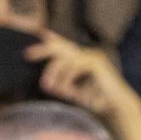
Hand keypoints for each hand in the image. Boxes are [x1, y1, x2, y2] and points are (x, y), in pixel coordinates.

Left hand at [26, 32, 140, 121]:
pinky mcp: (96, 64)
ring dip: (54, 74)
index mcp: (81, 59)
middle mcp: (86, 55)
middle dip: (44, 50)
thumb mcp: (73, 91)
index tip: (39, 33)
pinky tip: (63, 89)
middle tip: (27, 54)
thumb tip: (45, 83)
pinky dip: (66, 78)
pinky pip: (75, 67)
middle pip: (62, 47)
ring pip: (66, 60)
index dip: (53, 39)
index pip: (64, 46)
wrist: (113, 106)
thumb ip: (61, 84)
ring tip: (47, 87)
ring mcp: (92, 57)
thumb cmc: (93, 99)